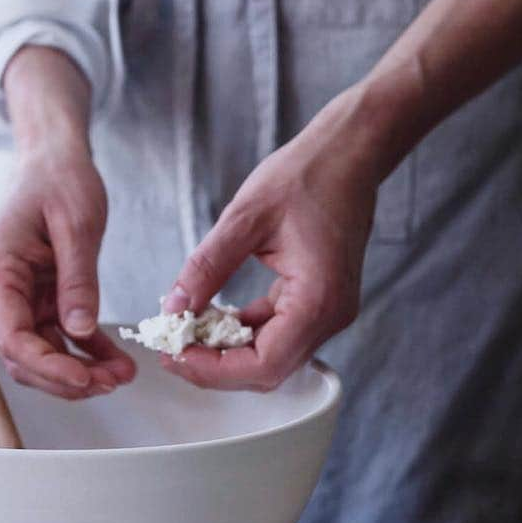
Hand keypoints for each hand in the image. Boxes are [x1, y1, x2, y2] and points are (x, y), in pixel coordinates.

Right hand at [0, 138, 136, 400]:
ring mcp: (21, 299)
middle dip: (68, 377)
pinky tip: (116, 360)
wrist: (55, 160)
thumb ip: (77, 279)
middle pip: (26, 356)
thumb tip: (79, 330)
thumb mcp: (77, 226)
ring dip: (81, 370)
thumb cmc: (59, 180)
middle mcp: (1, 293)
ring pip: (45, 353)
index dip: (48, 366)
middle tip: (113, 382)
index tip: (85, 379)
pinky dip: (88, 351)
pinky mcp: (43, 299)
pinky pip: (62, 336)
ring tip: (123, 374)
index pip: (13, 337)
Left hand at [159, 86, 382, 391]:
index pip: (264, 364)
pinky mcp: (320, 299)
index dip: (215, 370)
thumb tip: (174, 307)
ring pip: (273, 354)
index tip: (174, 354)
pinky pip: (279, 330)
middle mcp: (331, 316)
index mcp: (318, 300)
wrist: (349, 153)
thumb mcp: (245, 218)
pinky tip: (214, 314)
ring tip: (185, 331)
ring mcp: (329, 310)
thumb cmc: (306, 175)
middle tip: (172, 348)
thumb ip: (207, 266)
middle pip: (268, 369)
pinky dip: (246, 330)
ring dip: (229, 350)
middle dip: (217, 366)